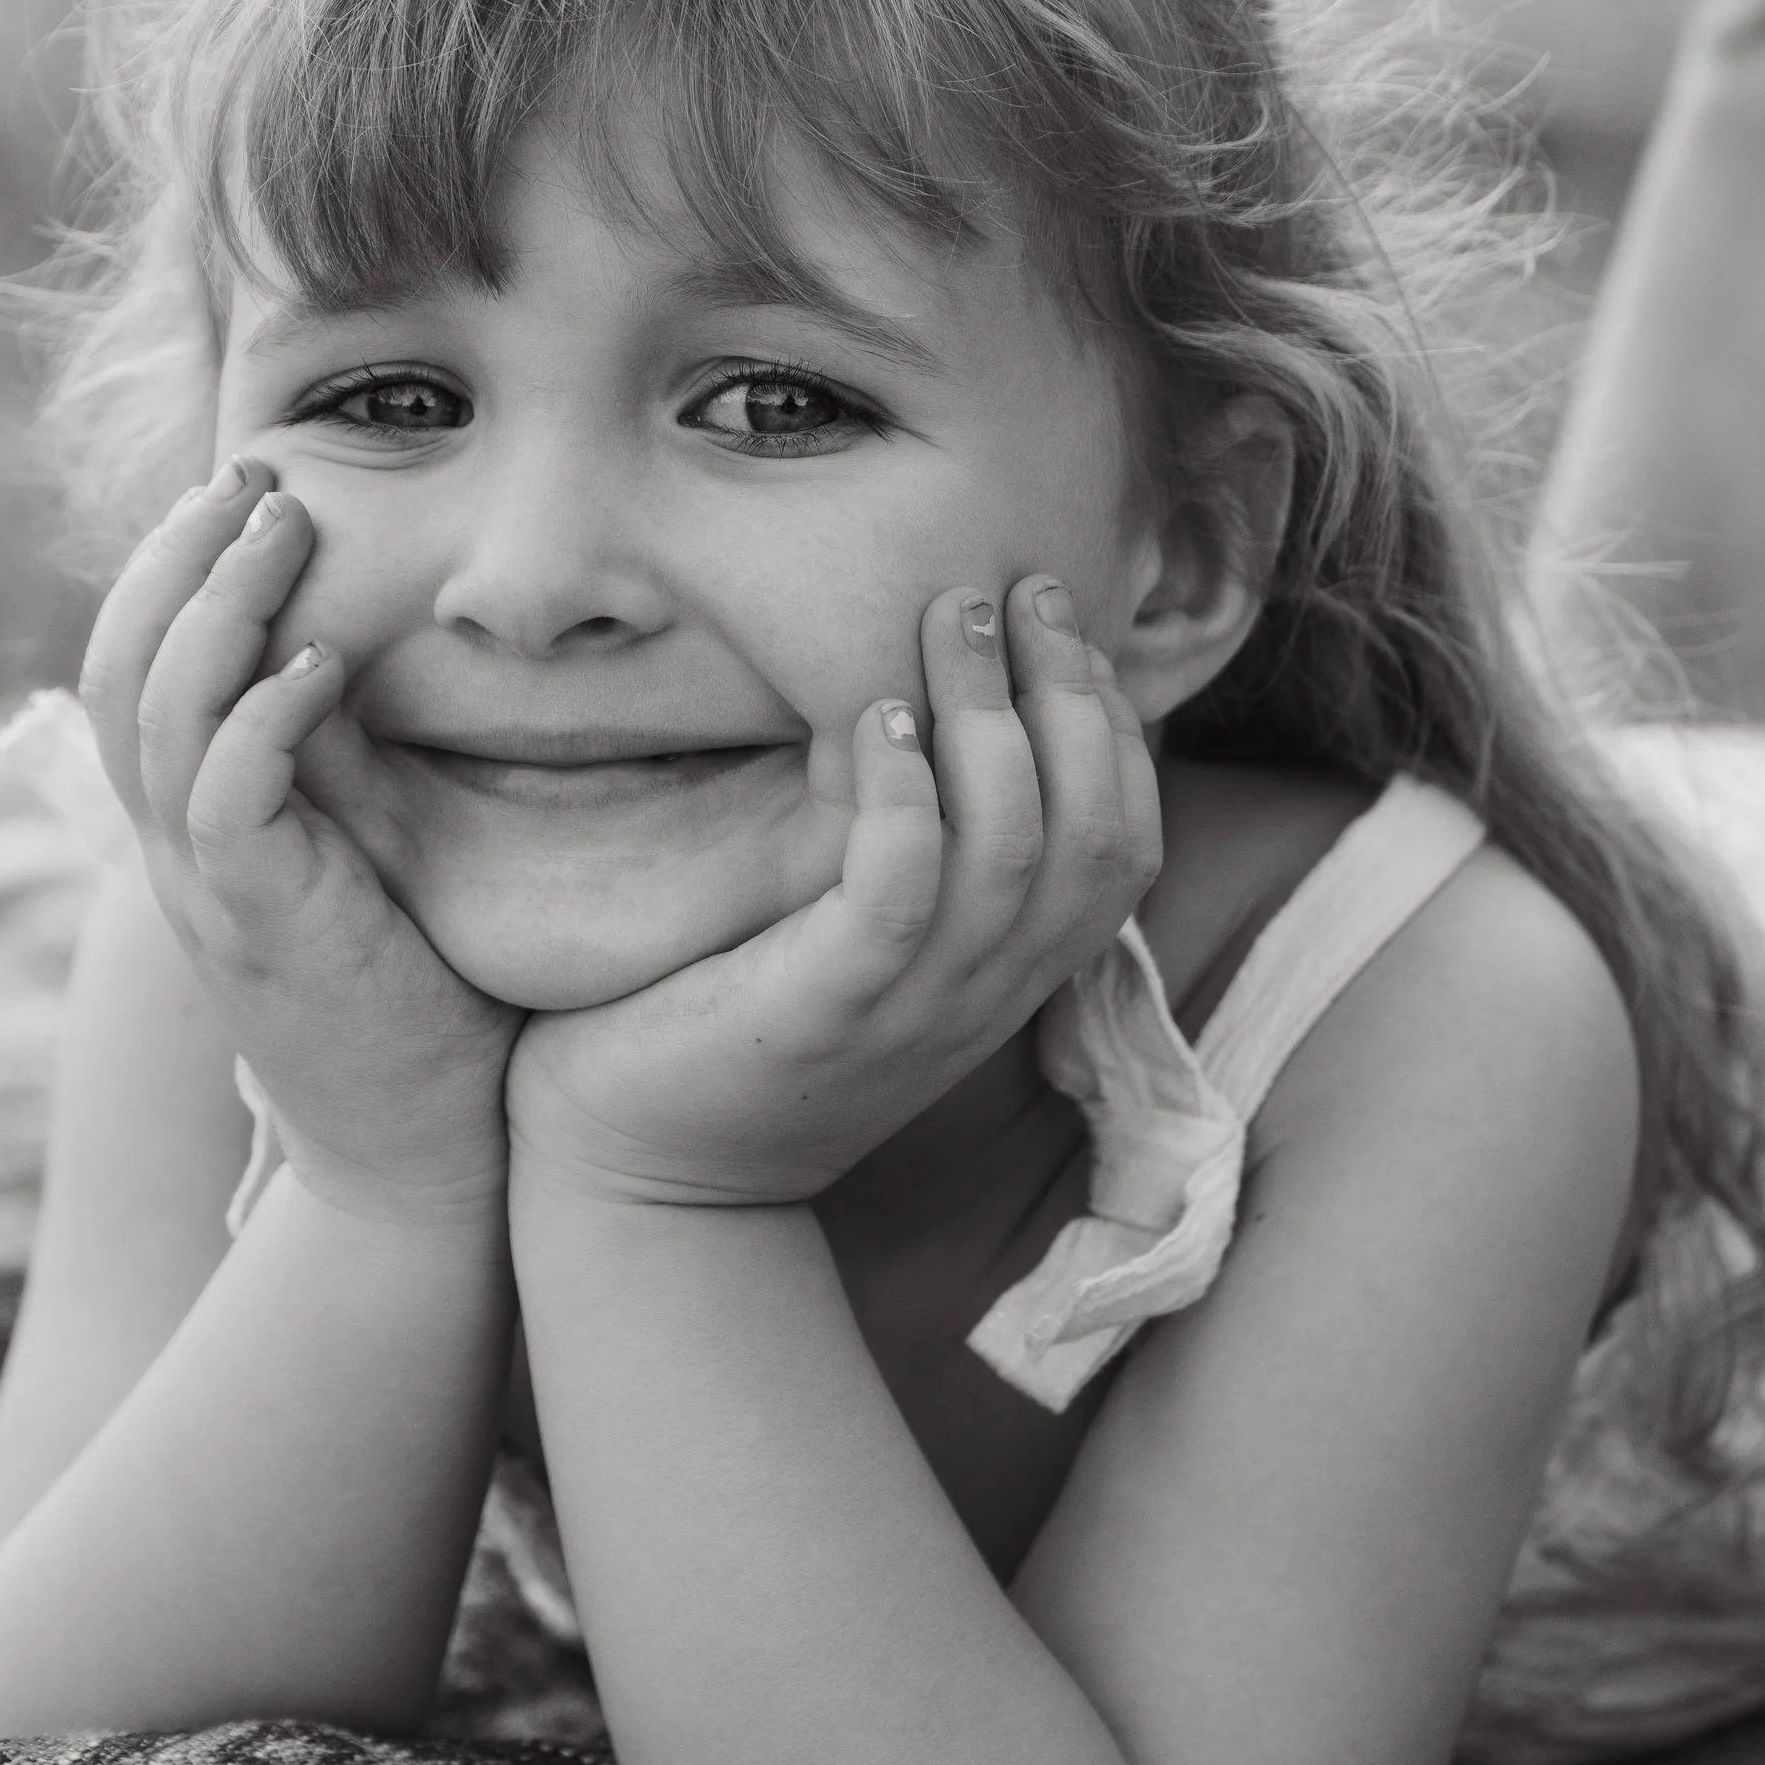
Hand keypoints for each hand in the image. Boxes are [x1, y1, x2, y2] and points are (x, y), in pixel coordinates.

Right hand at [82, 461, 518, 1223]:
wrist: (421, 1159)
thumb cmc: (420, 998)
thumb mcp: (372, 853)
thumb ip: (352, 762)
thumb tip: (391, 643)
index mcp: (191, 825)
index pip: (131, 668)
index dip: (166, 568)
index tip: (243, 489)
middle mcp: (177, 850)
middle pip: (118, 669)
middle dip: (173, 555)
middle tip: (252, 474)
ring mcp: (208, 890)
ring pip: (158, 716)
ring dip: (217, 607)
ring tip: (283, 527)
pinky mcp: (263, 929)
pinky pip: (226, 801)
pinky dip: (262, 718)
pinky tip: (324, 664)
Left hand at [505, 578, 1160, 1206]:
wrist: (640, 1180)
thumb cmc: (736, 1027)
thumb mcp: (863, 945)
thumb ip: (919, 859)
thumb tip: (930, 710)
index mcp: (1008, 975)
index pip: (1124, 844)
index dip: (1112, 728)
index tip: (1064, 628)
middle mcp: (983, 993)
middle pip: (1092, 832)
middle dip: (1068, 693)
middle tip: (1017, 585)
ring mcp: (912, 1006)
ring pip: (1010, 848)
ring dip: (989, 716)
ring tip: (948, 614)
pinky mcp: (823, 1009)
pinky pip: (898, 891)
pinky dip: (902, 796)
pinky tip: (874, 719)